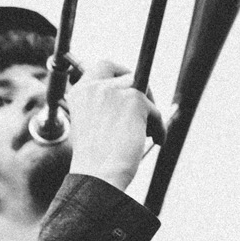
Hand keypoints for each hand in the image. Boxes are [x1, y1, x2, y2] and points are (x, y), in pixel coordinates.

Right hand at [64, 59, 166, 190]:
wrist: (98, 174)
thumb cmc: (95, 160)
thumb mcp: (93, 125)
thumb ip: (106, 107)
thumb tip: (134, 98)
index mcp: (81, 92)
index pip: (102, 66)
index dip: (119, 72)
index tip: (129, 86)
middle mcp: (95, 87)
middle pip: (126, 73)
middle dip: (140, 86)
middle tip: (147, 106)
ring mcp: (115, 91)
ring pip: (144, 92)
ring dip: (150, 111)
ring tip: (149, 133)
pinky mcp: (135, 100)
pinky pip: (156, 112)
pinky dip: (159, 128)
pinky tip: (156, 142)